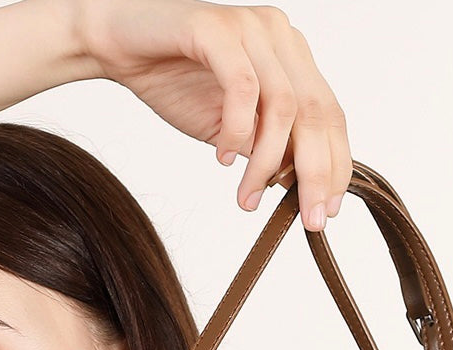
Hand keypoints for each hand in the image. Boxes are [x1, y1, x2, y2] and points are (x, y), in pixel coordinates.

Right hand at [76, 0, 351, 230]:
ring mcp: (251, 29)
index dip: (336, 167)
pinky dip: (236, 130)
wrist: (117, 43)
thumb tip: (298, 188)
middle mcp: (279, 37)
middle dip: (316, 173)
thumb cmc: (172, 81)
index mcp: (291, 58)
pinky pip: (242, 87)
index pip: (330, 116)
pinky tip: (221, 157)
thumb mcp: (231, 129)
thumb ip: (266, 149)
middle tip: (308, 219)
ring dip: (267, 163)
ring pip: (283, 106)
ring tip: (246, 197)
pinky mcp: (218, 28)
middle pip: (318, 113)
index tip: (327, 211)